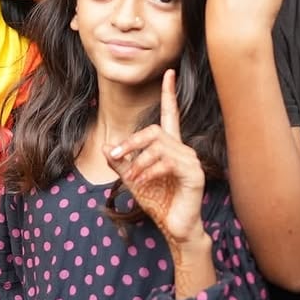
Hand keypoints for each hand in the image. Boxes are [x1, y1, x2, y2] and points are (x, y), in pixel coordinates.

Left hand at [107, 69, 207, 248]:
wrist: (175, 227)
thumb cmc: (158, 202)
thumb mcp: (133, 180)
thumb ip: (120, 164)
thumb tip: (105, 147)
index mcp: (171, 147)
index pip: (171, 114)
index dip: (169, 94)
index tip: (169, 72)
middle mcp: (183, 150)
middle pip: (155, 130)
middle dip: (131, 142)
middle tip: (115, 156)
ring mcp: (191, 161)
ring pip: (159, 146)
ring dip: (138, 161)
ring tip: (131, 178)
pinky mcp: (194, 174)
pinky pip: (167, 162)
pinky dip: (149, 171)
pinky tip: (140, 182)